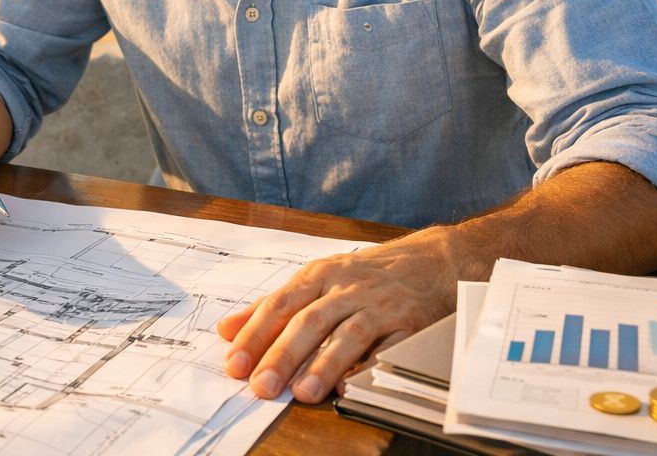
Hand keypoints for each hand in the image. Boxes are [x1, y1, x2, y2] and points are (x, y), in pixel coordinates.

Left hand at [216, 232, 456, 402]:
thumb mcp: (315, 279)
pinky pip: (387, 349)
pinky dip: (368, 367)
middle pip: (309, 321)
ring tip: (302, 393)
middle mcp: (346, 289)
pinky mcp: (409, 326)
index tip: (235, 362)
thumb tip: (226, 329)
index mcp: (317, 276)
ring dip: (323, 365)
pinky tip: (349, 387)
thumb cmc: (362, 275)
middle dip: (283, 354)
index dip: (255, 334)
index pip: (279, 305)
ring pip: (347, 335)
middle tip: (261, 385)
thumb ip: (271, 306)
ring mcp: (378, 306)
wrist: (429, 262)